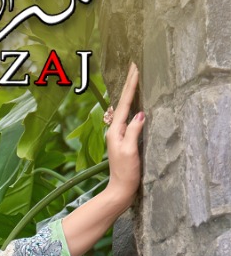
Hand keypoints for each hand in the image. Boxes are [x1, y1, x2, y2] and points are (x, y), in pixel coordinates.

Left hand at [102, 62, 143, 205]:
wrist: (120, 190)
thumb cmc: (125, 173)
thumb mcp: (129, 151)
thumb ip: (133, 131)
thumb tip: (140, 113)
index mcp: (115, 130)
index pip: (124, 103)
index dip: (130, 86)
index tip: (135, 69)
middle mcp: (114, 130)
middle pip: (122, 102)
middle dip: (128, 84)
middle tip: (133, 66)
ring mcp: (118, 135)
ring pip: (124, 108)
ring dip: (129, 93)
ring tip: (134, 78)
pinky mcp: (124, 140)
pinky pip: (127, 117)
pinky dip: (132, 105)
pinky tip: (135, 102)